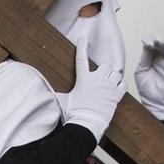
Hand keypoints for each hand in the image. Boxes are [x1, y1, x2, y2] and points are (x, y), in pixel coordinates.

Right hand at [57, 23, 127, 139]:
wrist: (86, 124)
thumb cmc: (74, 113)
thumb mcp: (62, 101)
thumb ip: (54, 94)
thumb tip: (41, 91)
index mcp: (84, 79)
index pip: (81, 58)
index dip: (81, 47)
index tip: (83, 39)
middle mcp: (97, 79)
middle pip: (105, 66)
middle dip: (104, 71)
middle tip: (100, 78)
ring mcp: (108, 86)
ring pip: (116, 73)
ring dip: (113, 77)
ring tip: (108, 84)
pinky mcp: (116, 95)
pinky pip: (123, 84)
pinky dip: (120, 85)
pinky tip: (116, 89)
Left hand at [134, 38, 163, 121]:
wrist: (154, 101)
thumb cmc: (147, 89)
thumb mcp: (141, 70)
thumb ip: (144, 58)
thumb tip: (146, 45)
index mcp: (152, 59)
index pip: (152, 46)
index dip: (149, 42)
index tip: (144, 41)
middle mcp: (161, 59)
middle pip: (161, 45)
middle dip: (156, 41)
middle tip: (152, 41)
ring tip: (159, 42)